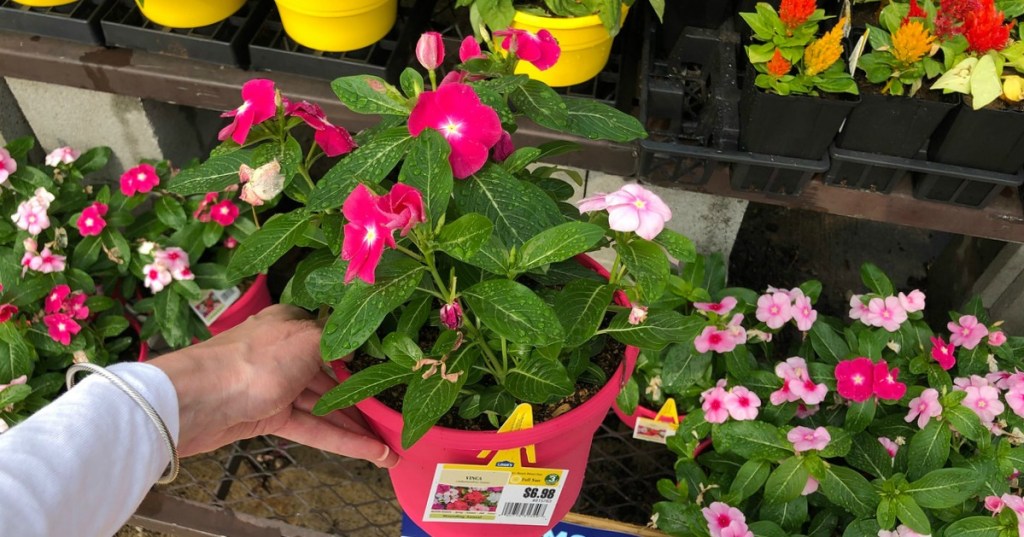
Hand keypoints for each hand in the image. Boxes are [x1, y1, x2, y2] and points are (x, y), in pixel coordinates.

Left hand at [149, 305, 397, 467]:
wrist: (199, 400)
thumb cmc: (254, 359)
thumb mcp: (307, 337)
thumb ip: (336, 342)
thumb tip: (354, 349)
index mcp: (292, 322)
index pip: (334, 337)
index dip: (362, 356)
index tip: (390, 373)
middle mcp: (285, 351)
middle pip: (333, 376)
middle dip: (363, 398)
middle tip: (394, 417)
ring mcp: (276, 386)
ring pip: (325, 406)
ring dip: (357, 425)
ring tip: (390, 445)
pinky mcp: (269, 416)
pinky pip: (312, 428)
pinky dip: (340, 440)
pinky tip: (370, 453)